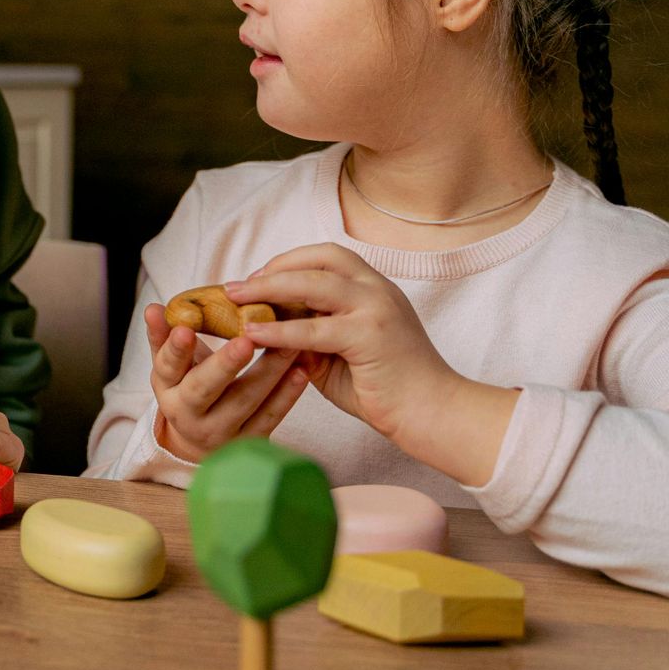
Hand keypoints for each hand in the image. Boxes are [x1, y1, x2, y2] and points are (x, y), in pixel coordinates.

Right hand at [144, 302, 309, 461]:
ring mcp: (220, 432)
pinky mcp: (248, 442)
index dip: (175, 349)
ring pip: (244, 401)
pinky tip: (301, 371)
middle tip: (245, 340)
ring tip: (288, 343)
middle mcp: (189, 415)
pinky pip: (269, 417)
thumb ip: (163, 336)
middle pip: (205, 389)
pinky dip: (287, 395)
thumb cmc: (188, 387)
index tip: (185, 330)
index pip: (167, 367)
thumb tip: (153, 308)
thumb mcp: (171, 366)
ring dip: (269, 372)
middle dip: (226, 365)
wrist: (201, 442)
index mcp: (168, 389)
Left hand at [225, 244, 517, 484]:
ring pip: (314, 283)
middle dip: (272, 269)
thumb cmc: (386, 388)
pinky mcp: (370, 336)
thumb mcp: (340, 356)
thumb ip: (310, 337)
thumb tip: (267, 330)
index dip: (289, 262)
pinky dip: (280, 330)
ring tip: (236, 300)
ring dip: (269, 288)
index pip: (327, 256)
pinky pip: (315, 328)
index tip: (257, 277)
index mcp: (374, 287)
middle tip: (237, 287)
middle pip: (318, 259)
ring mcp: (376, 308)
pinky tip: (254, 335)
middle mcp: (377, 289)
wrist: (432, 413)